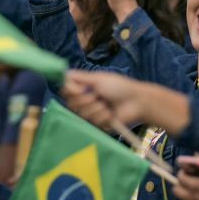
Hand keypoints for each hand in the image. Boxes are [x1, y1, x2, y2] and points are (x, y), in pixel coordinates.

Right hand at [61, 70, 191, 133]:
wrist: (137, 102)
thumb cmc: (119, 87)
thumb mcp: (98, 78)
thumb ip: (79, 77)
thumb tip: (62, 74)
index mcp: (84, 88)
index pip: (65, 91)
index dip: (71, 91)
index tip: (80, 88)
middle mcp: (85, 101)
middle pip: (71, 103)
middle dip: (86, 99)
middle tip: (99, 95)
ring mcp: (91, 114)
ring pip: (82, 114)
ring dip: (96, 108)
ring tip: (107, 104)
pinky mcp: (98, 125)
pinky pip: (92, 122)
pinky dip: (103, 116)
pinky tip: (111, 113)